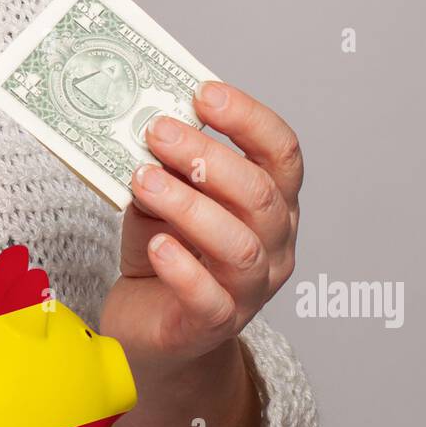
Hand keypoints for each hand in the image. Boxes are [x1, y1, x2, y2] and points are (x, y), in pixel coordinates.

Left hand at [100, 82, 302, 426]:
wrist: (150, 331)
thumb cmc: (164, 254)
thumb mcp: (163, 199)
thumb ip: (164, 168)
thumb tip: (145, 125)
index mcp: (272, 204)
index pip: (282, 153)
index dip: (249, 119)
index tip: (204, 94)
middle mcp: (274, 245)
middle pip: (261, 195)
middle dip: (209, 156)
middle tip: (158, 131)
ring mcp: (250, 289)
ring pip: (238, 245)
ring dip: (189, 206)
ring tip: (143, 179)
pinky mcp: (215, 325)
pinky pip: (208, 297)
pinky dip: (182, 267)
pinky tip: (155, 246)